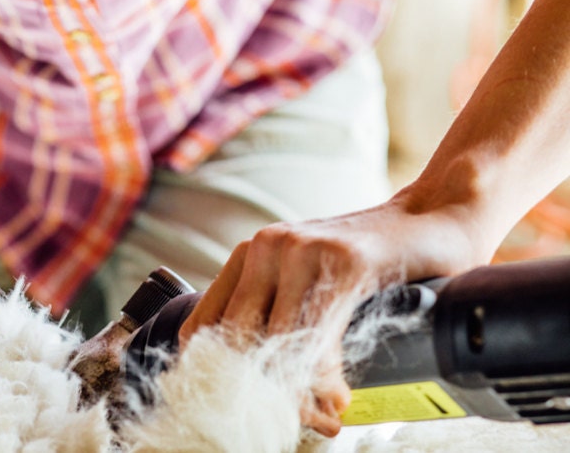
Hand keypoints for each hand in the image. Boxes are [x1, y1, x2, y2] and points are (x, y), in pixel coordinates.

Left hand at [177, 195, 480, 436]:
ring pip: (275, 344)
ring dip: (298, 395)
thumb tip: (250, 386)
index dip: (214, 378)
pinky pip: (318, 336)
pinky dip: (325, 379)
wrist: (437, 216)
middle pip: (233, 342)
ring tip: (324, 417)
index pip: (201, 327)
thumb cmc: (373, 261)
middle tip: (293, 423)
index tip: (240, 411)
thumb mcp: (310, 285)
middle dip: (258, 394)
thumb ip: (278, 319)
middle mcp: (265, 247)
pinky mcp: (345, 260)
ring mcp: (303, 250)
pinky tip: (338, 396)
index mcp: (248, 255)